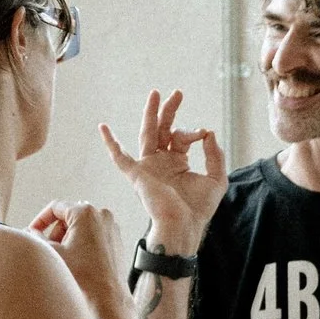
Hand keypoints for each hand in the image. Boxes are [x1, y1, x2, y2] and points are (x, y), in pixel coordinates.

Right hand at [29, 200, 125, 302]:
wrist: (108, 296)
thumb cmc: (86, 276)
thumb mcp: (54, 253)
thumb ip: (37, 238)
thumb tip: (31, 233)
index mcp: (86, 213)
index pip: (56, 207)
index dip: (41, 220)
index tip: (34, 231)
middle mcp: (101, 215)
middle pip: (70, 216)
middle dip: (57, 230)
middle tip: (50, 247)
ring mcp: (111, 227)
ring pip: (82, 225)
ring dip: (69, 236)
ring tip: (64, 256)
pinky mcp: (116, 239)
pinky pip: (94, 233)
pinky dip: (82, 241)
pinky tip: (77, 259)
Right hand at [100, 91, 225, 250]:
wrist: (184, 226)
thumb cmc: (198, 209)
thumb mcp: (216, 178)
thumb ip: (215, 154)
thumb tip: (208, 132)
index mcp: (177, 162)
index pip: (182, 137)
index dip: (193, 132)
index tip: (203, 133)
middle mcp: (161, 162)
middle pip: (162, 129)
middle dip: (169, 110)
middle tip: (177, 92)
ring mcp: (148, 167)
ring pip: (146, 134)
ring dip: (150, 114)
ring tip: (156, 94)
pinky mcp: (137, 174)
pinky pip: (120, 157)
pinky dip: (110, 143)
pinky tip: (102, 127)